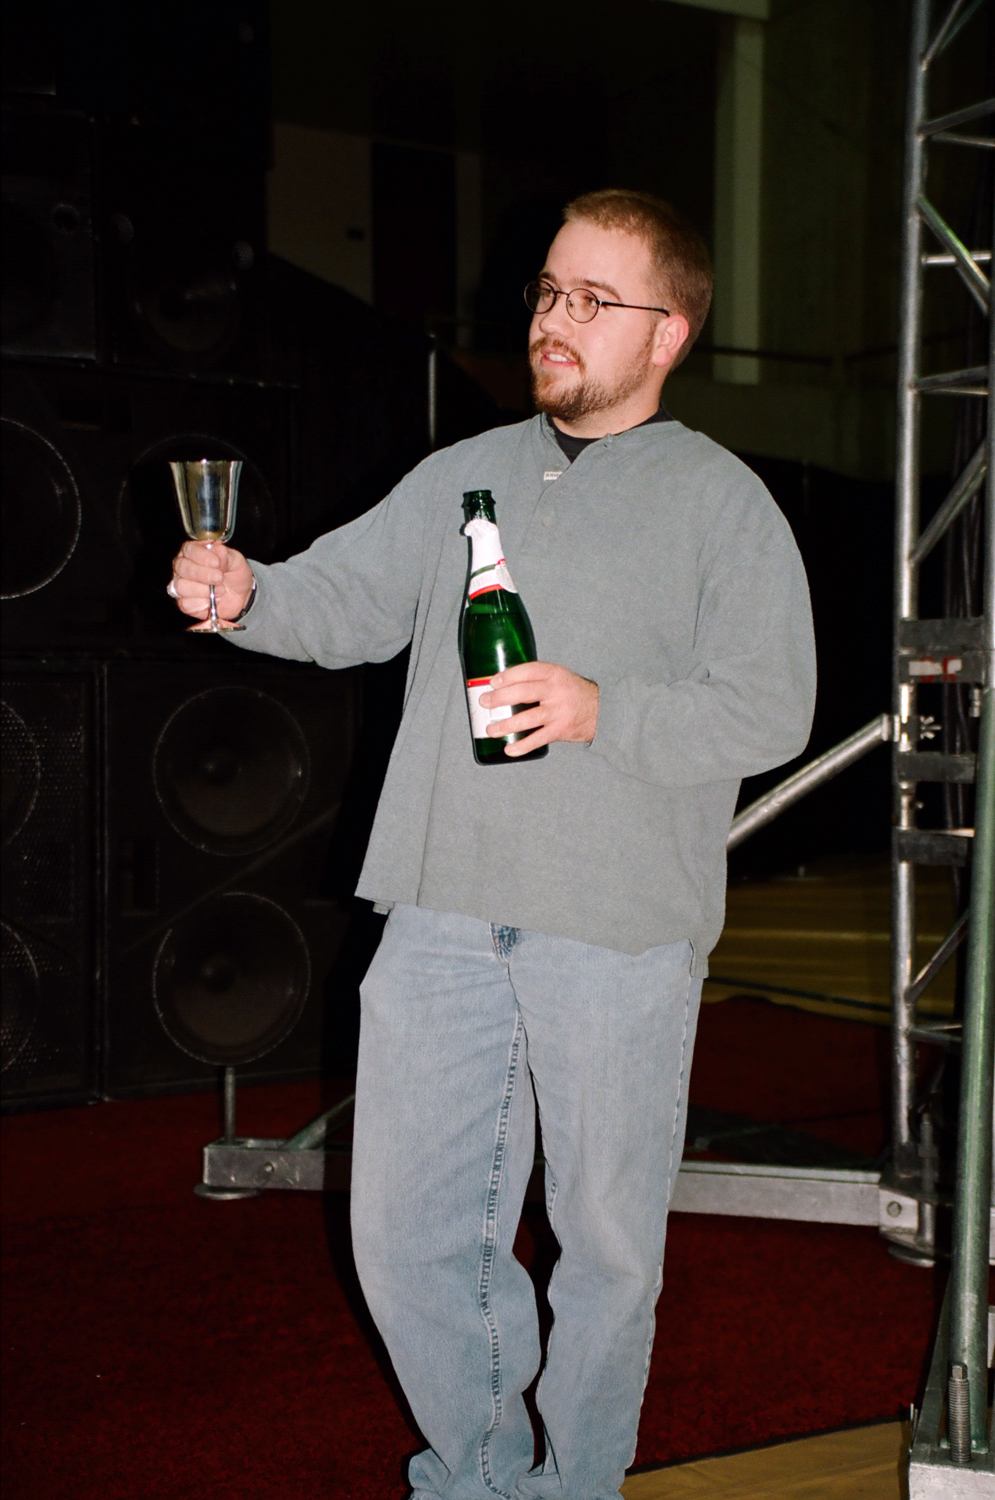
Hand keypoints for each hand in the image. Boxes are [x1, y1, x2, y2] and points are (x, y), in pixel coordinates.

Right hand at [169, 540, 253, 621]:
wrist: (241, 596)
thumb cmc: (234, 574)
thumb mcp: (236, 561)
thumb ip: (226, 556)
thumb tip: (218, 548)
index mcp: (193, 551)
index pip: (189, 549)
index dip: (202, 556)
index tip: (216, 563)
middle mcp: (183, 567)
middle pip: (181, 567)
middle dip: (202, 574)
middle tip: (219, 578)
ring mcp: (181, 585)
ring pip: (181, 586)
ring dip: (204, 590)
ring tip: (220, 590)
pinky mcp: (184, 603)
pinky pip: (185, 604)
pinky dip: (202, 604)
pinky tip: (213, 601)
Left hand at [479, 661, 598, 756]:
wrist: (602, 711)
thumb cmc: (573, 693)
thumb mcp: (559, 678)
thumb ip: (537, 679)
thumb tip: (503, 685)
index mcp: (554, 674)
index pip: (528, 671)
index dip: (509, 676)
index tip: (493, 681)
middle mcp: (556, 691)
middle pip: (524, 693)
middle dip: (500, 698)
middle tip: (484, 702)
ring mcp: (558, 711)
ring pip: (528, 718)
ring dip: (506, 725)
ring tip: (491, 729)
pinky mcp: (560, 729)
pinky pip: (538, 739)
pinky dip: (522, 746)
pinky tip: (509, 749)